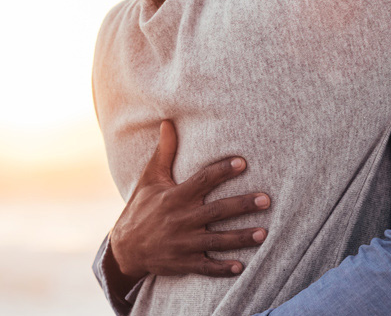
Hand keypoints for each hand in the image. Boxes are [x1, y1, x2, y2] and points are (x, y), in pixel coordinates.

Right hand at [110, 120, 269, 280]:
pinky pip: (205, 267)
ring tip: (263, 233)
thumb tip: (168, 122)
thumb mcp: (150, 178)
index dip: (222, 171)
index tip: (242, 162)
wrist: (124, 248)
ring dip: (240, 238)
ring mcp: (182, 243)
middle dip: (242, 205)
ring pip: (216, 241)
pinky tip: (240, 266)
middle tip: (266, 199)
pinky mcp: (183, 263)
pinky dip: (221, 268)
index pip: (203, 181)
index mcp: (175, 197)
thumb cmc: (141, 208)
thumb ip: (164, 152)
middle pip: (217, 211)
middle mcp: (180, 220)